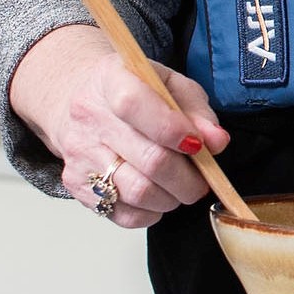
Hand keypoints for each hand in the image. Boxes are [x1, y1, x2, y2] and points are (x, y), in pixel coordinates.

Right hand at [7, 23, 229, 228]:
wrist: (77, 100)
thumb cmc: (131, 90)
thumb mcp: (169, 84)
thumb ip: (197, 111)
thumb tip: (217, 142)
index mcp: (112, 80)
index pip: (135, 105)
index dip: (172, 129)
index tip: (197, 144)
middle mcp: (89, 117)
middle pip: (148, 159)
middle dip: (188, 178)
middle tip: (203, 179)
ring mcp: (80, 154)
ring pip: (138, 192)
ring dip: (172, 198)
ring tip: (181, 188)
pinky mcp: (76, 185)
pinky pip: (122, 214)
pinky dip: (150, 212)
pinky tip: (157, 196)